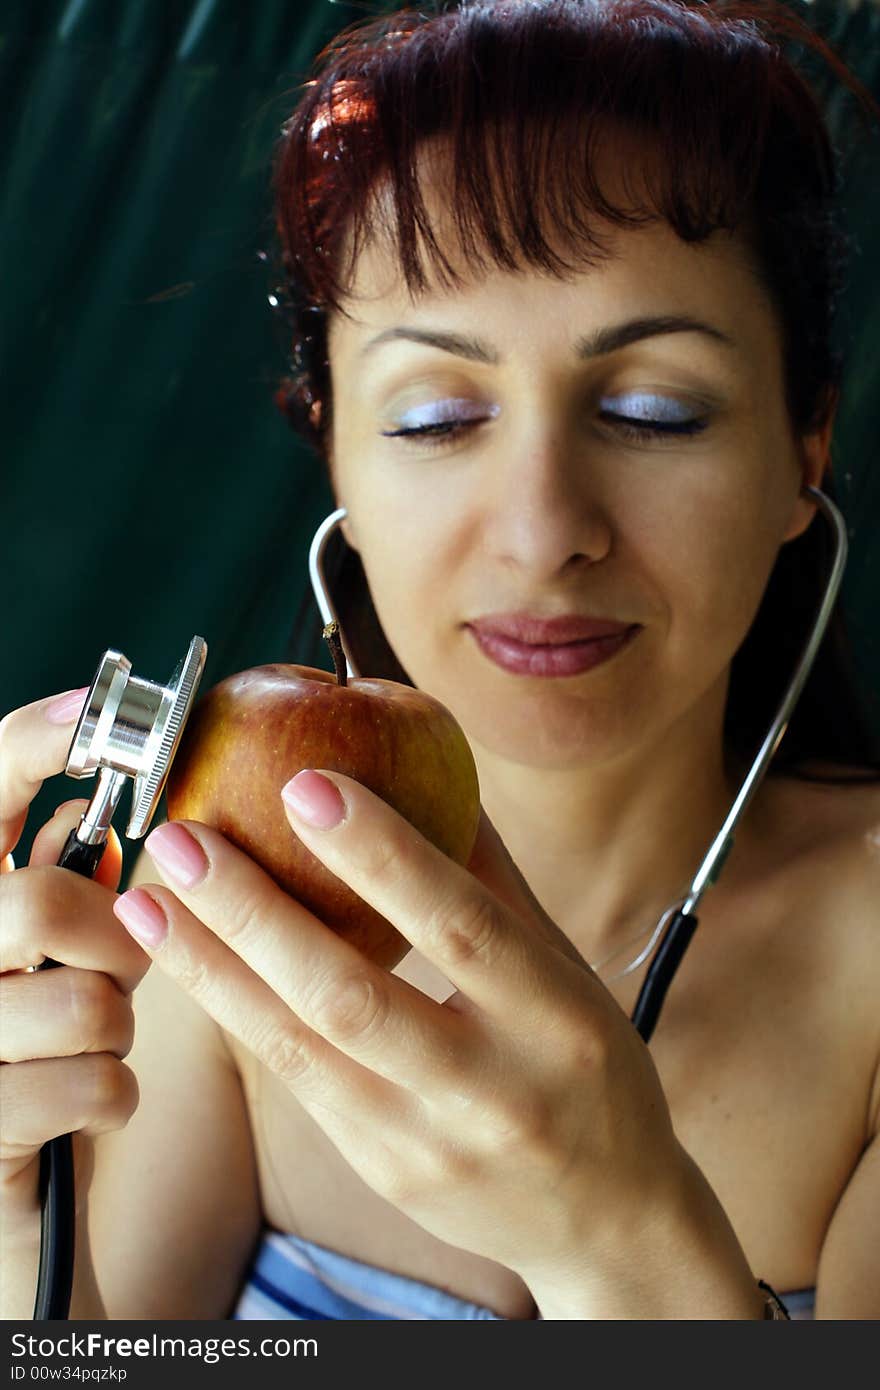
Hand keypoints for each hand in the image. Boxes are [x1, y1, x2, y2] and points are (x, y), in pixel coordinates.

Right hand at [0, 693, 145, 1232]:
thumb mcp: (40, 969)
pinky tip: (86, 1104)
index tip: (100, 717)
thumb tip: (99, 832)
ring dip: (119, 1026)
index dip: (33, 746)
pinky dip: (116, 1093)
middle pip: (37, 902)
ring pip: (87, 1002)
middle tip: (115, 963)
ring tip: (93, 1044)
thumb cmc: (23, 1065)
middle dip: (111, 935)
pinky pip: (99, 1084)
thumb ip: (59, 898)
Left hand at [114, 767, 690, 1299]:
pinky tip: (195, 961)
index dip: (383, 855)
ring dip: (214, 970)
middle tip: (184, 840)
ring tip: (151, 903)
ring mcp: (428, 1143)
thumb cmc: (587, 1067)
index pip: (461, 926)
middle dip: (255, 914)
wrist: (605, 1217)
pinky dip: (241, 1015)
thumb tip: (432, 768)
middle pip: (353, 997)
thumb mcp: (565, 969)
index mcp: (556, 1020)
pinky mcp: (381, 1171)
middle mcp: (492, 1089)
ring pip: (301, 1049)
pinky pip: (297, 1081)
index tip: (306, 784)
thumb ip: (493, 878)